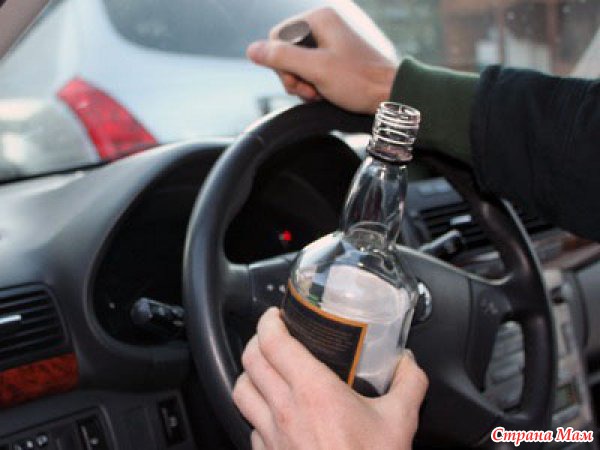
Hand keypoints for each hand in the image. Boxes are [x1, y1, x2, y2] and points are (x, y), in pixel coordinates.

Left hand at [233, 307, 427, 449]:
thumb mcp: (400, 421)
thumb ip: (409, 384)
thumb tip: (409, 362)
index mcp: (313, 392)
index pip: (273, 343)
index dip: (269, 321)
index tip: (276, 315)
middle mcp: (284, 410)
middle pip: (250, 360)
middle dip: (257, 340)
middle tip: (271, 335)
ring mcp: (271, 435)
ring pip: (240, 391)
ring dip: (249, 374)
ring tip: (264, 369)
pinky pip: (249, 424)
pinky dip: (255, 410)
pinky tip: (272, 411)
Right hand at [246, 6, 398, 114]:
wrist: (391, 94)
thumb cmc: (359, 81)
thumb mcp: (316, 69)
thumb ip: (282, 58)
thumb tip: (252, 50)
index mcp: (319, 18)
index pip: (277, 37)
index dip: (281, 64)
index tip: (299, 82)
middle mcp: (325, 25)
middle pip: (286, 51)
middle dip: (294, 76)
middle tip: (310, 91)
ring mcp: (331, 41)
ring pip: (298, 63)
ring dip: (303, 84)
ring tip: (320, 94)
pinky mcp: (335, 57)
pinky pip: (311, 69)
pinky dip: (313, 85)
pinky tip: (325, 94)